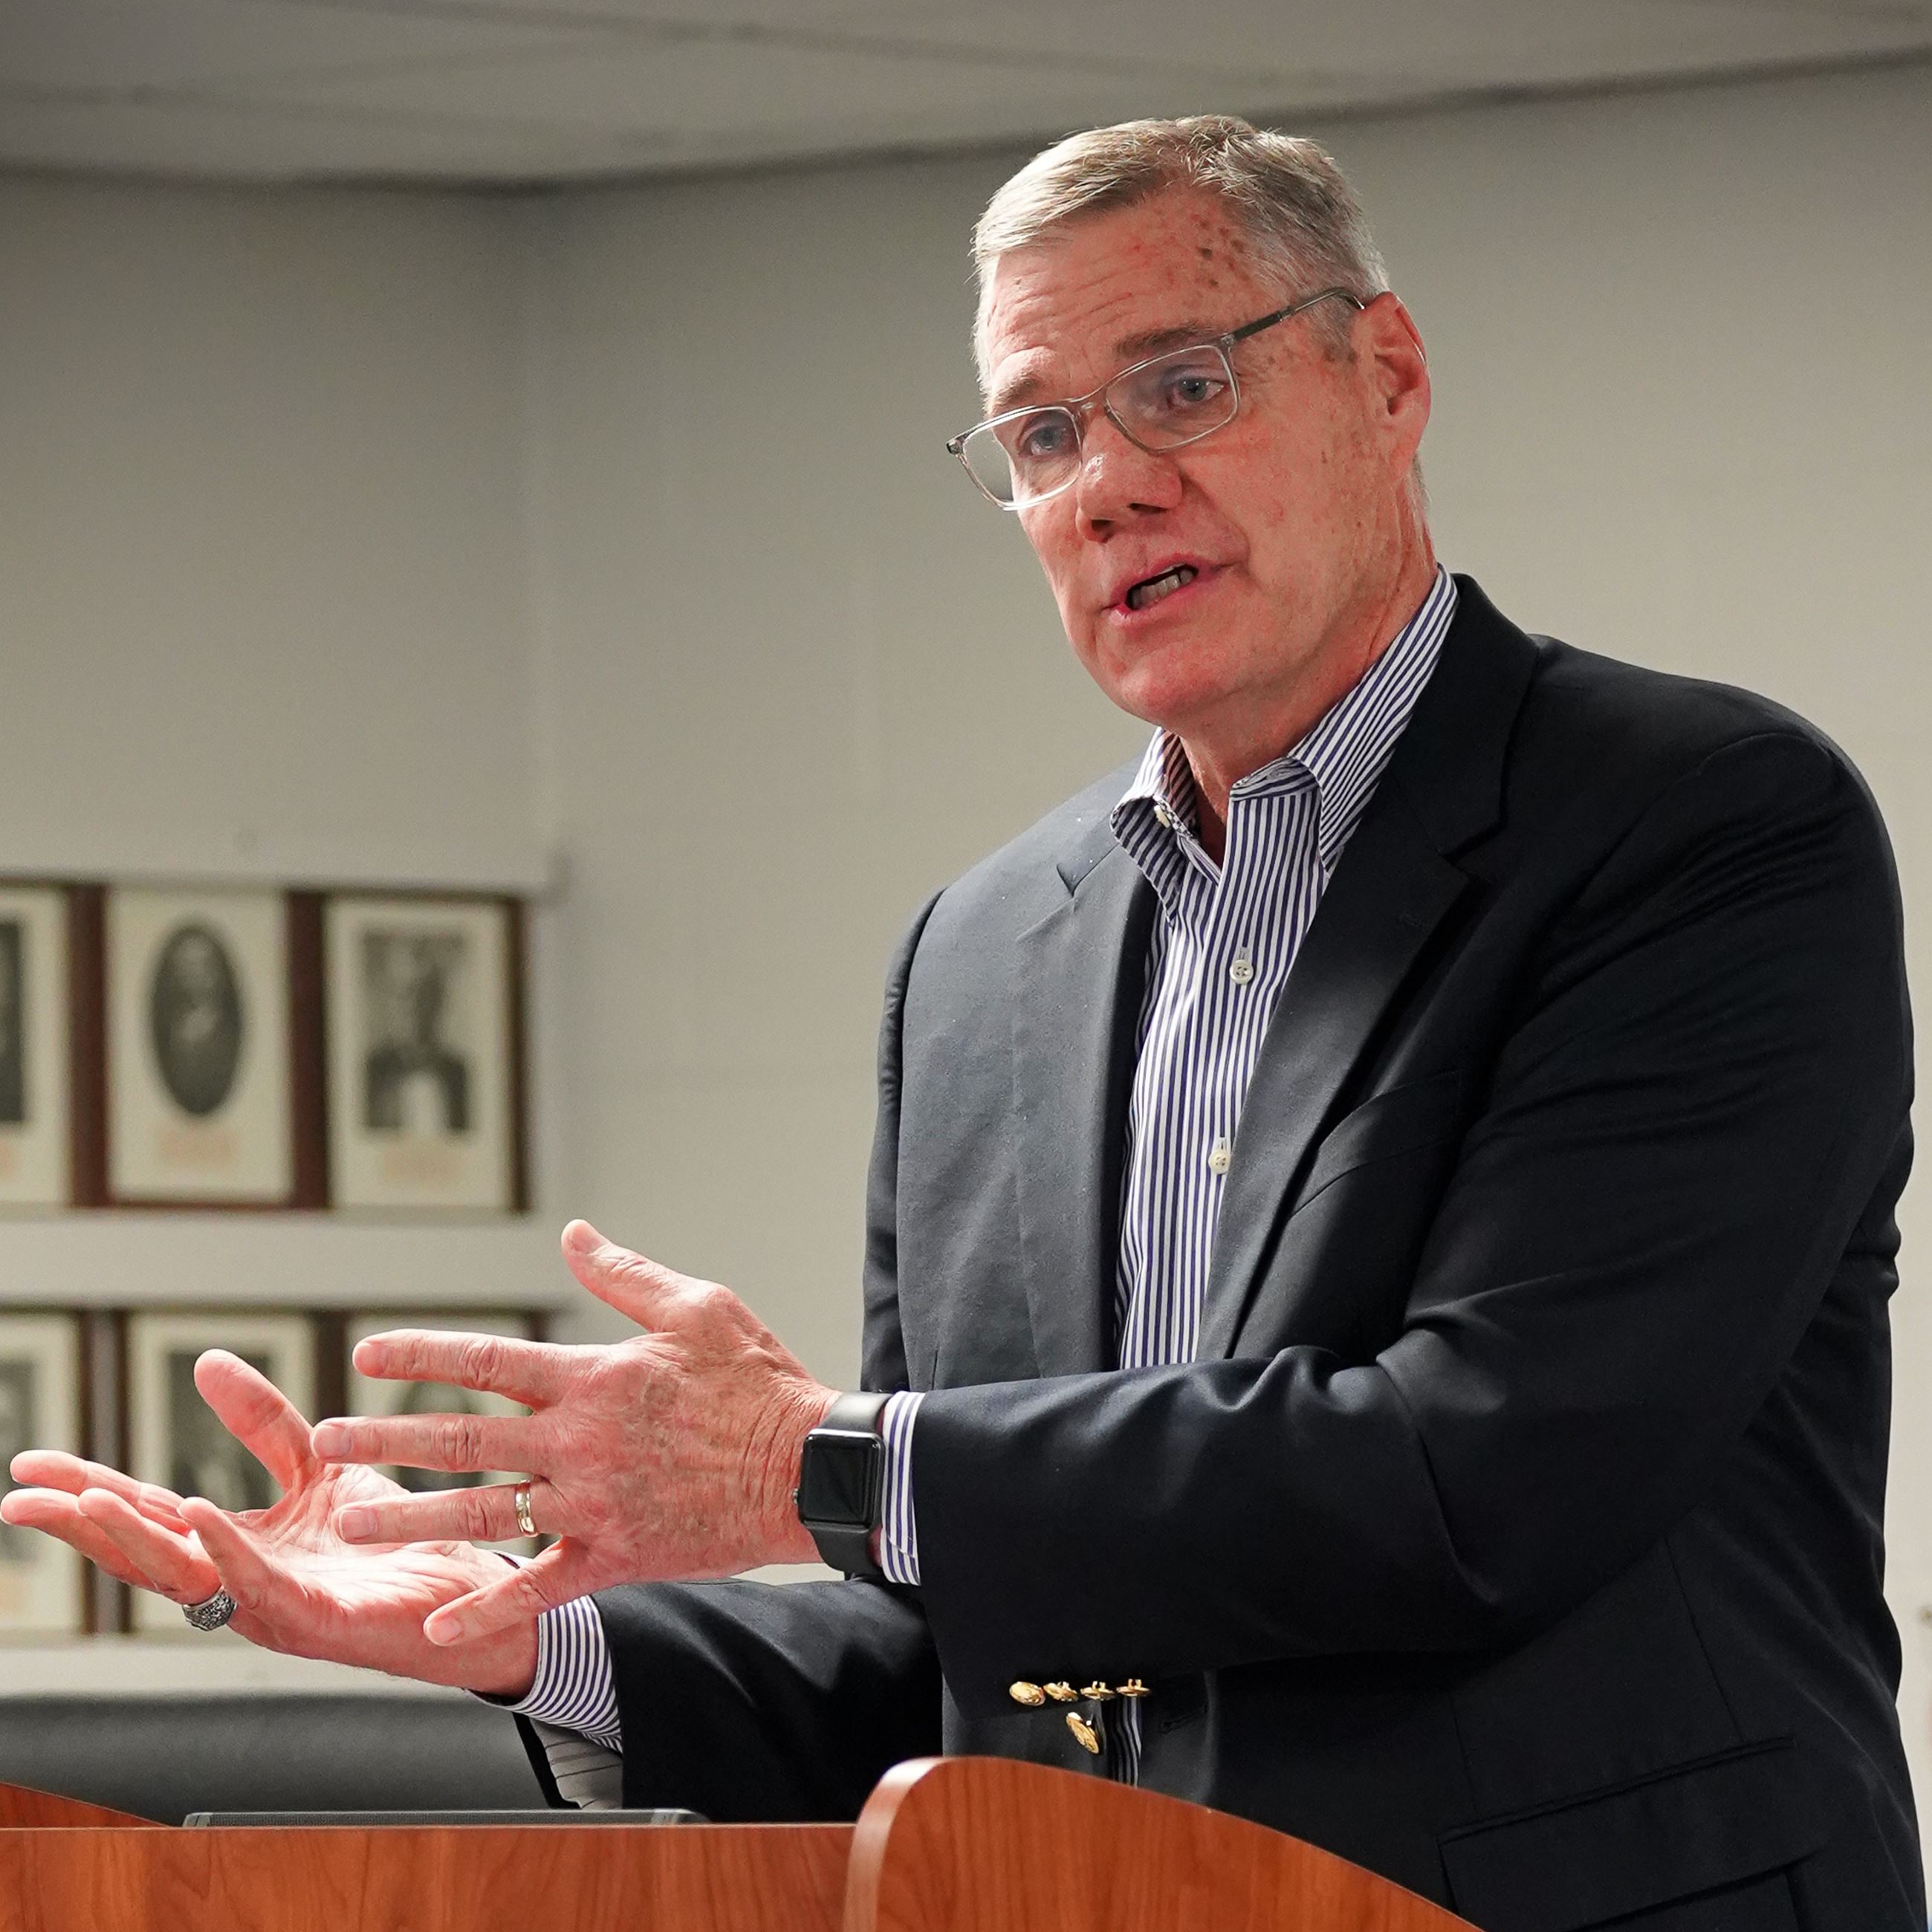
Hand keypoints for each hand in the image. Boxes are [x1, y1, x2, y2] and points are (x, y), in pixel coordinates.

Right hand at [0, 1351, 538, 1697]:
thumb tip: (205, 1362)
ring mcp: (277, 1609)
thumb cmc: (390, 1538)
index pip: (150, 1514)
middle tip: (22, 1498)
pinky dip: (227, 1552)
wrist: (470, 1586)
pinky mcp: (324, 1621)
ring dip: (137, 1542)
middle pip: (149, 1553)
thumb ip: (263, 1424)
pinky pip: (263, 1587)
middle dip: (83, 1526)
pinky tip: (198, 1517)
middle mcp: (243, 1585)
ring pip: (190, 1578)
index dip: (88, 1490)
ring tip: (90, 1502)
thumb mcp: (321, 1465)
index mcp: (237, 1550)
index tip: (29, 1464)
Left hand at [312, 1220, 836, 1646]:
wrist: (806, 1465)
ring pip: (484, 1513)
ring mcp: (592, 1504)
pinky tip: (438, 1627)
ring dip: (412, 1516)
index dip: (422, 1354)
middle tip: (327, 1442)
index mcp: (593, 1378)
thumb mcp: (696, 1305)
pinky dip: (488, 1609)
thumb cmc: (755, 1380)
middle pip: (464, 1439)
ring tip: (355, 1523)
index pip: (488, 1361)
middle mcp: (578, 1442)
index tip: (367, 1353)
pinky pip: (540, 1587)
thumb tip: (573, 1234)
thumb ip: (624, 1274)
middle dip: (388, 1438)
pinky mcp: (615, 1555)